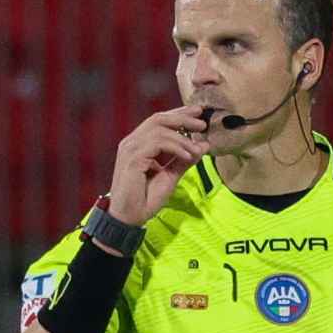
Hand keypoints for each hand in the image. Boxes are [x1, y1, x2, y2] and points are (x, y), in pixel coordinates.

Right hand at [107, 105, 208, 225]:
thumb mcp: (170, 176)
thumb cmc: (145, 199)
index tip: (198, 114)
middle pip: (158, 118)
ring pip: (159, 129)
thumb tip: (203, 146)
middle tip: (201, 124)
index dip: (179, 115)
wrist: (130, 217)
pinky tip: (187, 156)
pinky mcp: (133, 158)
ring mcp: (130, 149)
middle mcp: (132, 142)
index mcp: (139, 144)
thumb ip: (184, 160)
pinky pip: (158, 143)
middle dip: (182, 118)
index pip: (159, 121)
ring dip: (182, 138)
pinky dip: (176, 147)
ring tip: (196, 150)